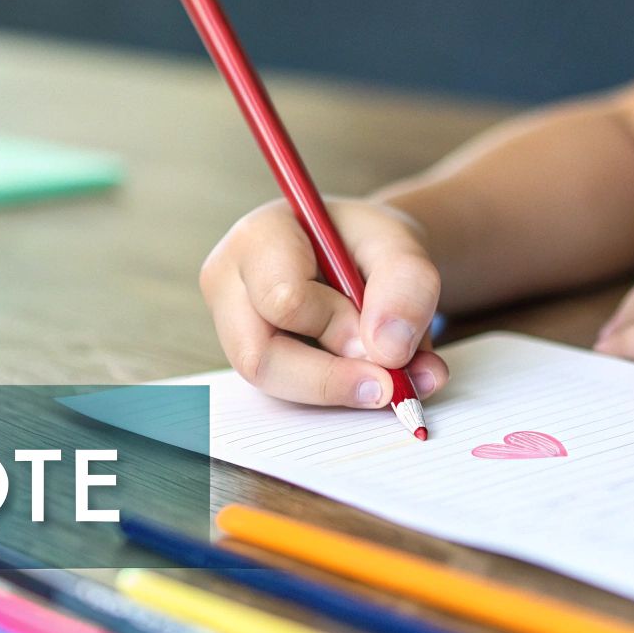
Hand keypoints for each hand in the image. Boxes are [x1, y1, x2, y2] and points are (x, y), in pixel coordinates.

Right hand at [200, 198, 449, 407]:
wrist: (364, 256)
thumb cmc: (372, 245)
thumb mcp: (403, 247)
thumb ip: (405, 288)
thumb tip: (387, 352)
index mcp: (257, 239)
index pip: (282, 299)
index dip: (337, 327)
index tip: (384, 338)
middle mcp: (228, 283)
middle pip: (259, 357)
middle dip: (332, 378)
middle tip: (393, 383)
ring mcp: (230, 326)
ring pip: (272, 384)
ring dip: (339, 388)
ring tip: (396, 376)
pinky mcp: (249, 358)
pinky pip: (286, 393)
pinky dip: (336, 393)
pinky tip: (370, 374)